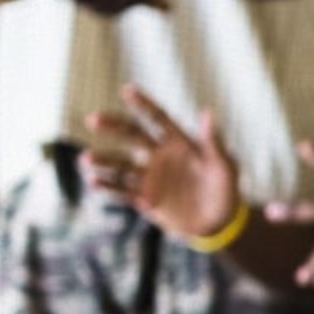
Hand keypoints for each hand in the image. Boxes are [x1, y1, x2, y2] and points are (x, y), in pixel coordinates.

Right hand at [81, 85, 238, 239]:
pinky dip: (108, 187)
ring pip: (122, 164)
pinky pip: (123, 190)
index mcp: (180, 143)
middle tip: (93, 119)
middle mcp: (160, 156)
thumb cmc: (227, 191)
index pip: (158, 118)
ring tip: (86, 159)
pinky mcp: (145, 198)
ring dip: (104, 160)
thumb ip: (214, 143)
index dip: (144, 104)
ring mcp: (151, 177)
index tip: (127, 89)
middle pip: (132, 135)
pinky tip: (93, 182)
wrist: (220, 224)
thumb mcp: (224, 167)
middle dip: (113, 126)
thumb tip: (207, 112)